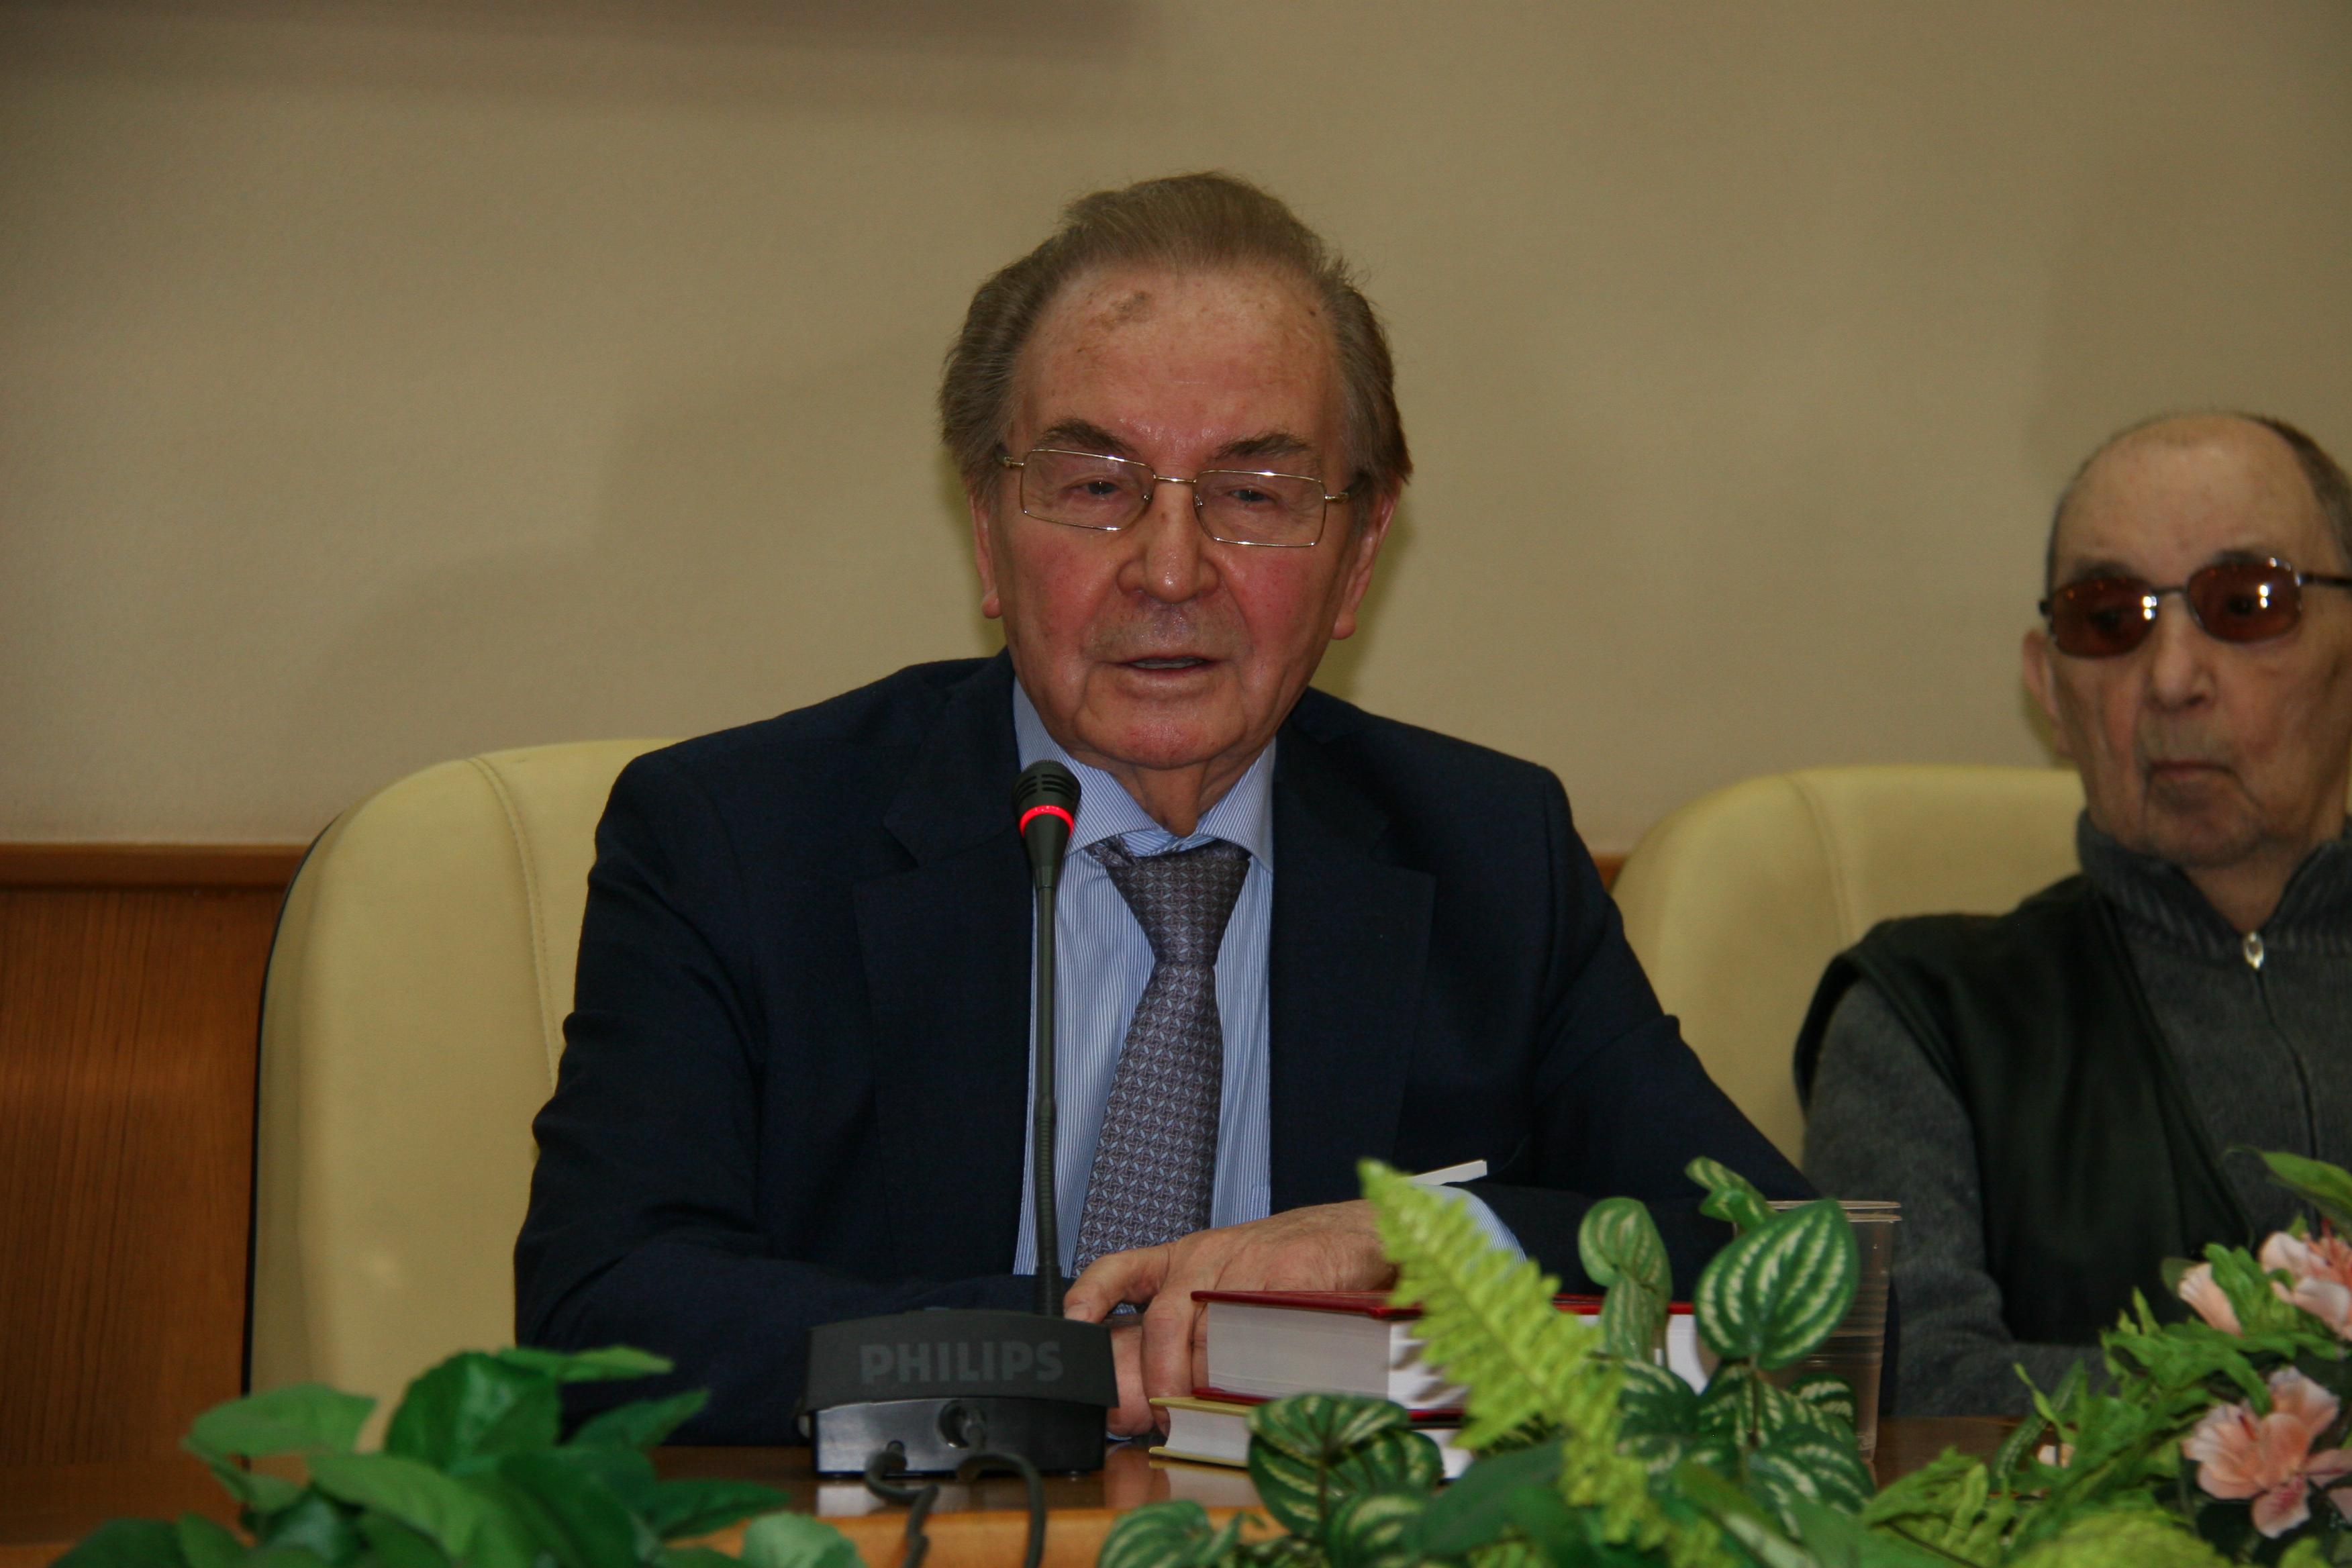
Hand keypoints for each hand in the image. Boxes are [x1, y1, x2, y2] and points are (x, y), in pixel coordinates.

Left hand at [1063, 1201, 1396, 1433]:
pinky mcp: (1291, 1274)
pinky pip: (1260, 1331)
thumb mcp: (1226, 1286)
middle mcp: (1207, 1258)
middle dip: (1152, 1381)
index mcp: (1186, 1259)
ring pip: (1204, 1333)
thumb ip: (1188, 1335)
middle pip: (1160, 1324)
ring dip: (1195, 1384)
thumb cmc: (1292, 1269)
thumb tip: (1144, 1397)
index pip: (1119, 1271)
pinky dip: (1249, 1369)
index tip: (1072, 1327)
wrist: (1360, 1235)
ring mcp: (1248, 1264)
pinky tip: (1248, 1388)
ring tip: (1197, 1417)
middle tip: (1156, 1419)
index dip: (1088, 1299)